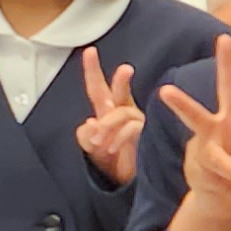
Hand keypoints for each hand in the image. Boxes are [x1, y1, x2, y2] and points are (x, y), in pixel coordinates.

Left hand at [75, 49, 143, 186]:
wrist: (121, 179)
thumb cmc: (106, 158)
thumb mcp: (89, 144)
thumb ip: (85, 133)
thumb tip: (91, 122)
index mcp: (106, 110)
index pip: (97, 87)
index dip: (92, 70)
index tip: (89, 51)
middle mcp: (122, 110)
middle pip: (120, 90)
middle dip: (122, 80)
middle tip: (126, 69)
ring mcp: (135, 121)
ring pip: (121, 113)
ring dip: (107, 127)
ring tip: (99, 143)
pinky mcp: (144, 133)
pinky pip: (131, 129)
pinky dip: (118, 138)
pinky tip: (111, 148)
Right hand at [162, 38, 230, 228]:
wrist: (223, 202)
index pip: (230, 87)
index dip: (227, 63)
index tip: (223, 38)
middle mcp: (213, 134)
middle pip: (196, 117)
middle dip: (181, 106)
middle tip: (165, 92)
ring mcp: (203, 157)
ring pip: (218, 162)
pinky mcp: (202, 178)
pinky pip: (226, 183)